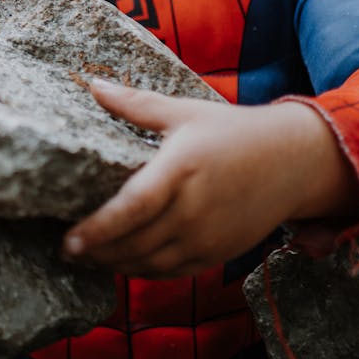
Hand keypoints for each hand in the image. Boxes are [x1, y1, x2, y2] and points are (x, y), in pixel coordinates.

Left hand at [61, 79, 358, 277]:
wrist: (294, 162)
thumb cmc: (233, 132)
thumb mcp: (184, 112)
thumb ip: (135, 105)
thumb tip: (93, 86)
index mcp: (182, 168)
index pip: (134, 207)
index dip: (98, 228)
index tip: (69, 238)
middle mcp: (194, 208)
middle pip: (135, 242)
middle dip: (96, 251)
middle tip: (65, 248)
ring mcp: (207, 236)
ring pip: (150, 263)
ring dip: (115, 264)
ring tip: (87, 257)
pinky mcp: (217, 253)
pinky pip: (171, 271)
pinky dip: (142, 271)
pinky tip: (121, 262)